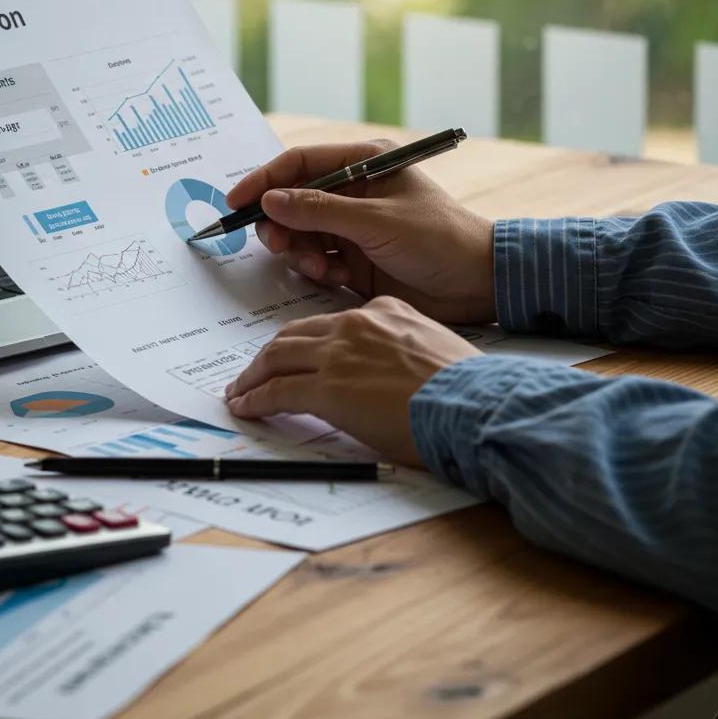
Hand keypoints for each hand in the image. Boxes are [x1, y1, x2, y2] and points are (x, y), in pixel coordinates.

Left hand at [225, 297, 481, 466]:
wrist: (475, 404)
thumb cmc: (467, 387)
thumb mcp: (433, 349)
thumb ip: (402, 350)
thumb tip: (391, 376)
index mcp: (383, 311)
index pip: (329, 323)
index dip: (305, 340)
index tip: (295, 354)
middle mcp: (355, 325)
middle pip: (294, 336)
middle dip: (270, 355)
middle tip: (255, 371)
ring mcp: (338, 355)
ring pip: (277, 358)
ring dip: (253, 376)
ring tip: (241, 390)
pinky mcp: (327, 389)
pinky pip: (277, 392)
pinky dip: (255, 399)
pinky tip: (246, 407)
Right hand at [227, 140, 495, 323]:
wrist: (477, 285)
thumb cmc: (439, 239)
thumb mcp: (377, 222)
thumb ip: (320, 211)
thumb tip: (269, 200)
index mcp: (365, 163)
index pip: (300, 163)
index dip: (264, 180)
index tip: (235, 202)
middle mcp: (354, 191)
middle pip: (293, 200)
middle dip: (280, 223)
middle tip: (277, 244)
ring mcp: (352, 226)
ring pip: (300, 233)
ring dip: (299, 251)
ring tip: (317, 267)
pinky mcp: (354, 258)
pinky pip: (315, 259)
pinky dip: (315, 269)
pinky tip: (334, 277)